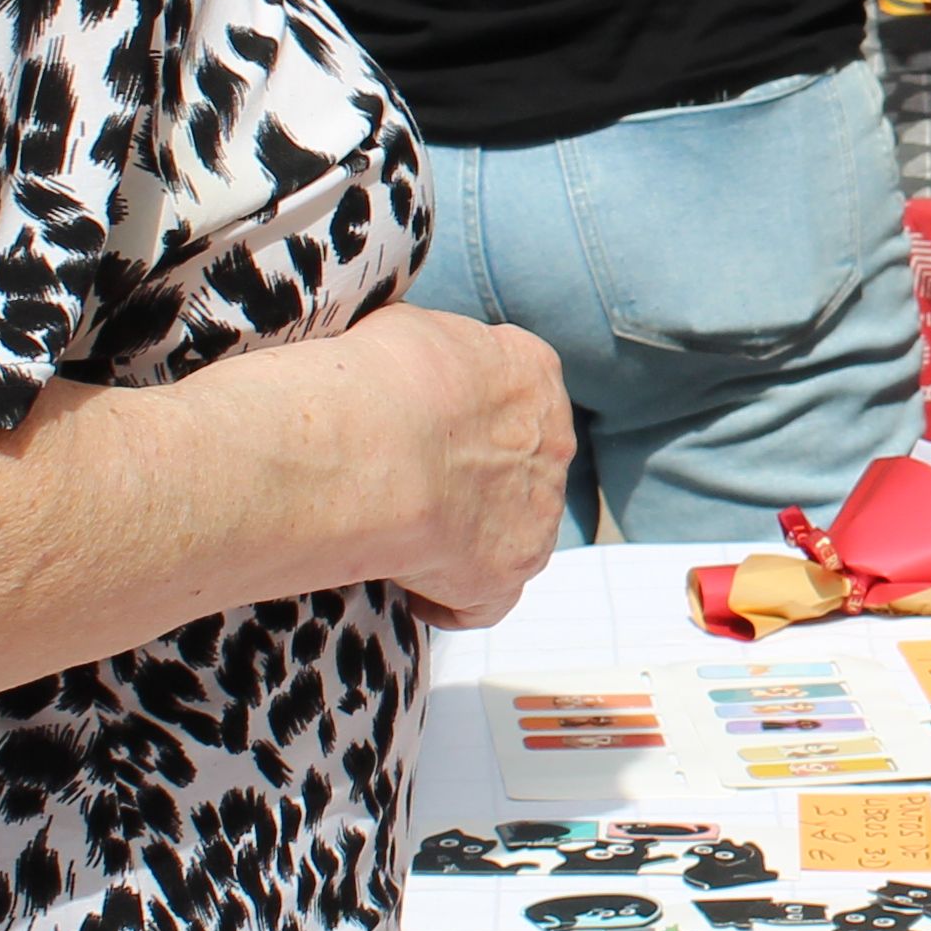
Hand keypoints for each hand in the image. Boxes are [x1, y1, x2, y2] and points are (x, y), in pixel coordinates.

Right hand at [336, 300, 573, 628]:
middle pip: (521, 463)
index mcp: (530, 371)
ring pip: (511, 530)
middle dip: (477, 475)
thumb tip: (408, 359)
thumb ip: (427, 353)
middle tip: (416, 484)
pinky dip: (451, 602)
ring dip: (469, 538)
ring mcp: (536, 513)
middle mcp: (550, 441)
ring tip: (407, 540)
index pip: (515, 389)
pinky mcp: (507, 574)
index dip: (472, 411)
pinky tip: (413, 594)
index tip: (434, 424)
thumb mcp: (408, 328)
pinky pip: (485, 600)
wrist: (381, 447)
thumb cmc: (380, 377)